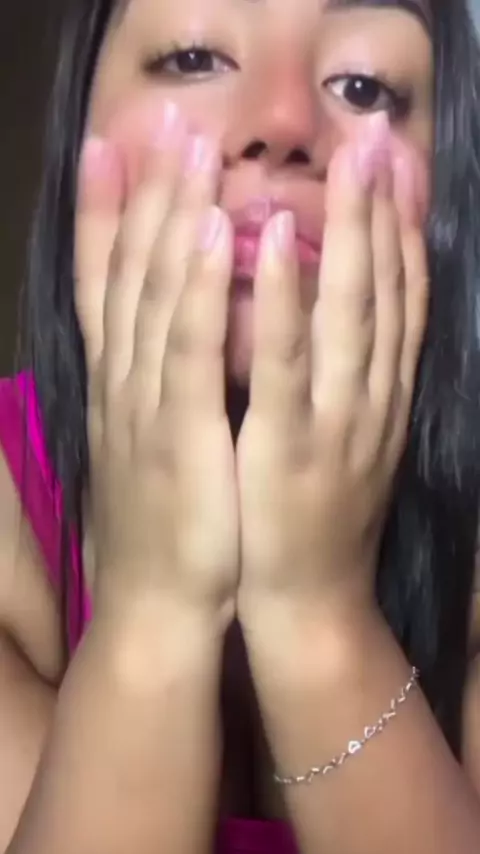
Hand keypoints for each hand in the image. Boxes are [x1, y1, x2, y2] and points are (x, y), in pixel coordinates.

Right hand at [75, 104, 238, 624]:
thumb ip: (155, 385)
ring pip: (152, 294)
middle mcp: (122, 381)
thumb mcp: (152, 444)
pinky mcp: (179, 434)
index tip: (110, 148)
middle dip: (142, 191)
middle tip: (161, 119)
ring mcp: (144, 404)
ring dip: (168, 215)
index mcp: (119, 383)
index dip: (103, 213)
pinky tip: (210, 231)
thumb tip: (164, 328)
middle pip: (127, 272)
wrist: (157, 603)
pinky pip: (187, 348)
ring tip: (188, 145)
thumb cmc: (166, 523)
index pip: (102, 283)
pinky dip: (194, 286)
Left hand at [236, 123, 428, 621]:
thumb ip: (357, 380)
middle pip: (388, 291)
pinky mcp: (287, 441)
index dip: (405, 230)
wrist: (310, 600)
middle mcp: (374, 397)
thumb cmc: (320, 517)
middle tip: (380, 136)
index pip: (403, 299)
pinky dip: (286, 297)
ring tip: (349, 160)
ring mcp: (336, 418)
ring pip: (352, 312)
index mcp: (385, 395)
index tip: (400, 167)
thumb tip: (356, 312)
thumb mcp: (353, 441)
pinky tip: (274, 240)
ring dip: (353, 232)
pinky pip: (287, 360)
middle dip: (387, 210)